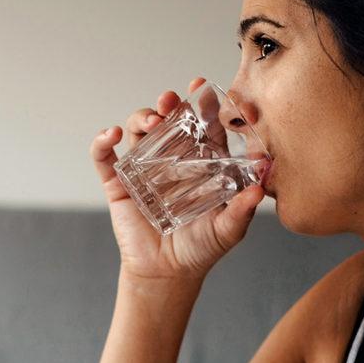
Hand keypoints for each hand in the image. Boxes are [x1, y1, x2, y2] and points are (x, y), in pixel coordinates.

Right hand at [89, 77, 265, 282]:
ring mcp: (143, 169)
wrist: (167, 274)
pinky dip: (102, 142)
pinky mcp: (118, 184)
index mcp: (199, 163)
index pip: (202, 125)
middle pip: (168, 120)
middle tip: (171, 101)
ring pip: (138, 131)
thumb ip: (242, 210)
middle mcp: (171, 160)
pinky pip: (105, 157)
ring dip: (141, 117)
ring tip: (151, 120)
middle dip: (168, 104)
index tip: (202, 88)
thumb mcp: (228, 230)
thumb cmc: (201, 248)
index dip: (202, 105)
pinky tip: (111, 135)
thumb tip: (261, 189)